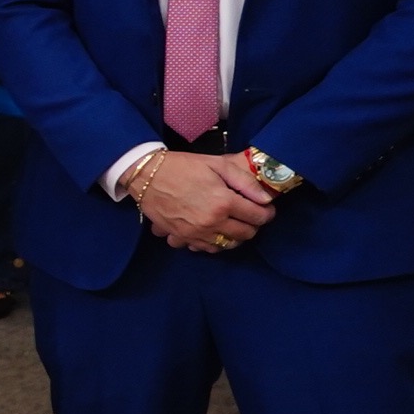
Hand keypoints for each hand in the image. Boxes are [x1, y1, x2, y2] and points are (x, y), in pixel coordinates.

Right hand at [130, 148, 274, 252]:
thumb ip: (245, 182)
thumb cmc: (183, 166)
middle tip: (249, 215)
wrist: (146, 175)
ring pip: (228, 245)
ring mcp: (196, 233)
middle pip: (246, 234)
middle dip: (253, 225)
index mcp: (223, 202)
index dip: (267, 213)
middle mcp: (212, 222)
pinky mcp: (182, 237)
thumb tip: (266, 199)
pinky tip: (213, 231)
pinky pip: (206, 249)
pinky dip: (214, 243)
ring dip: (235, 236)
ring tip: (231, 223)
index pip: (258, 216)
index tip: (265, 208)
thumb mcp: (217, 165)